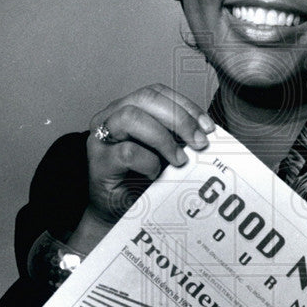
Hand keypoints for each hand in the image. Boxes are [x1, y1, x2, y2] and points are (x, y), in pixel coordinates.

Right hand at [68, 84, 214, 252]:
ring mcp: (101, 138)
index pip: (157, 92)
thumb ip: (178, 137)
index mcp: (128, 108)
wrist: (118, 213)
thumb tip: (206, 132)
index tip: (208, 127)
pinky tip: (155, 175)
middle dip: (179, 118)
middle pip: (145, 98)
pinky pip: (127, 152)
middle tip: (199, 142)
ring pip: (131, 117)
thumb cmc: (142, 180)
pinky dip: (148, 162)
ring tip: (179, 160)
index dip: (185, 105)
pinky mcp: (98, 162)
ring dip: (163, 138)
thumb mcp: (165, 152)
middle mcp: (110, 116)